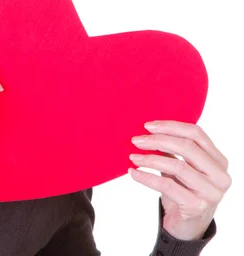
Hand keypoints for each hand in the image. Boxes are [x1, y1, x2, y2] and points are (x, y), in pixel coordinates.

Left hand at [128, 120, 230, 239]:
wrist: (186, 227)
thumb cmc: (183, 191)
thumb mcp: (181, 167)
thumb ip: (173, 150)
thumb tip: (149, 131)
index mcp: (218, 160)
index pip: (196, 134)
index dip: (170, 126)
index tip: (147, 126)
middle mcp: (220, 175)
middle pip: (187, 147)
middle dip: (157, 140)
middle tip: (136, 141)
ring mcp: (211, 192)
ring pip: (177, 166)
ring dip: (150, 159)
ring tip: (133, 157)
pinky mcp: (196, 206)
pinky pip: (167, 186)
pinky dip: (147, 177)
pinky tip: (133, 173)